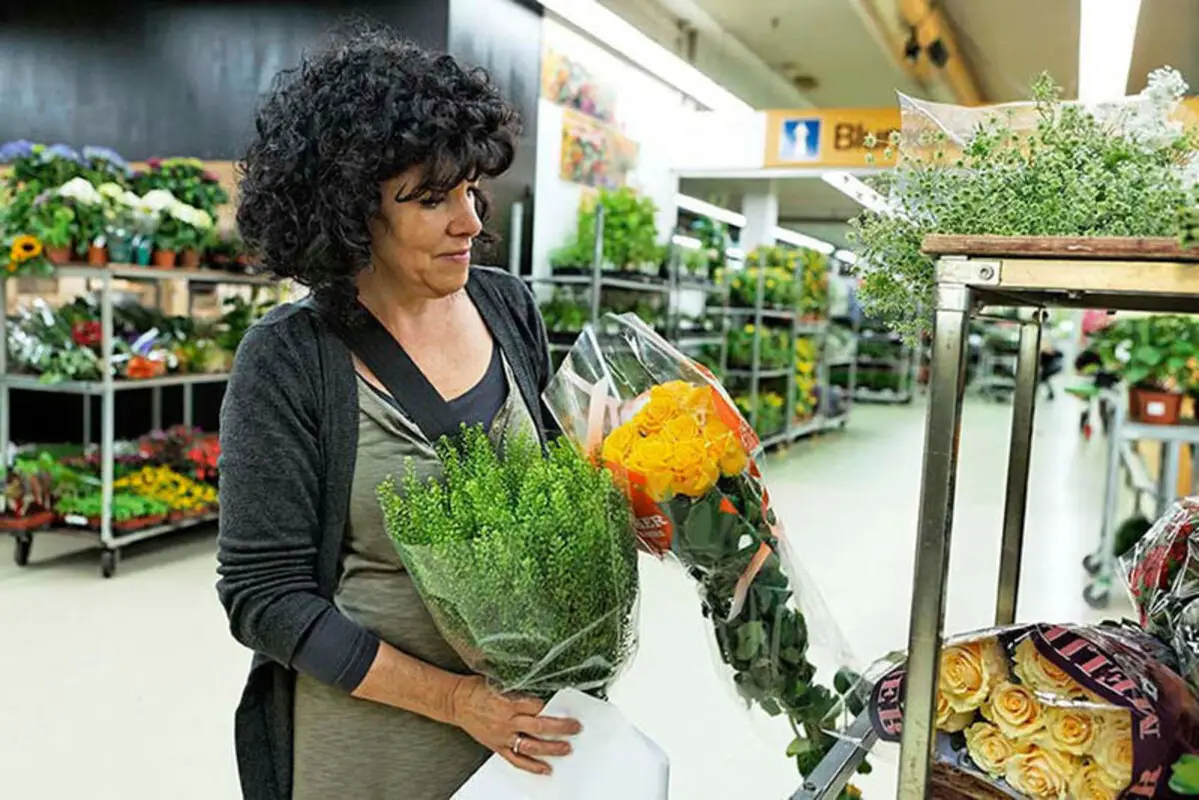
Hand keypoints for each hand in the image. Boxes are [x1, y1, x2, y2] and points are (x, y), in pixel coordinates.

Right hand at [449, 675, 581, 774]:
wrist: (456, 702)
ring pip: (532, 746)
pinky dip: (532, 766)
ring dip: (551, 748)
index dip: (553, 706)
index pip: (537, 706)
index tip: (566, 706)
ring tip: (567, 749)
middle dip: (561, 728)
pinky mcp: (498, 746)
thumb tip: (541, 691)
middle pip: (539, 727)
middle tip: (575, 728)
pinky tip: (545, 768)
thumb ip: (520, 689)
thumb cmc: (476, 689)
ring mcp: (503, 736)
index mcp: (508, 702)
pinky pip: (517, 759)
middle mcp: (507, 721)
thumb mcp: (499, 681)